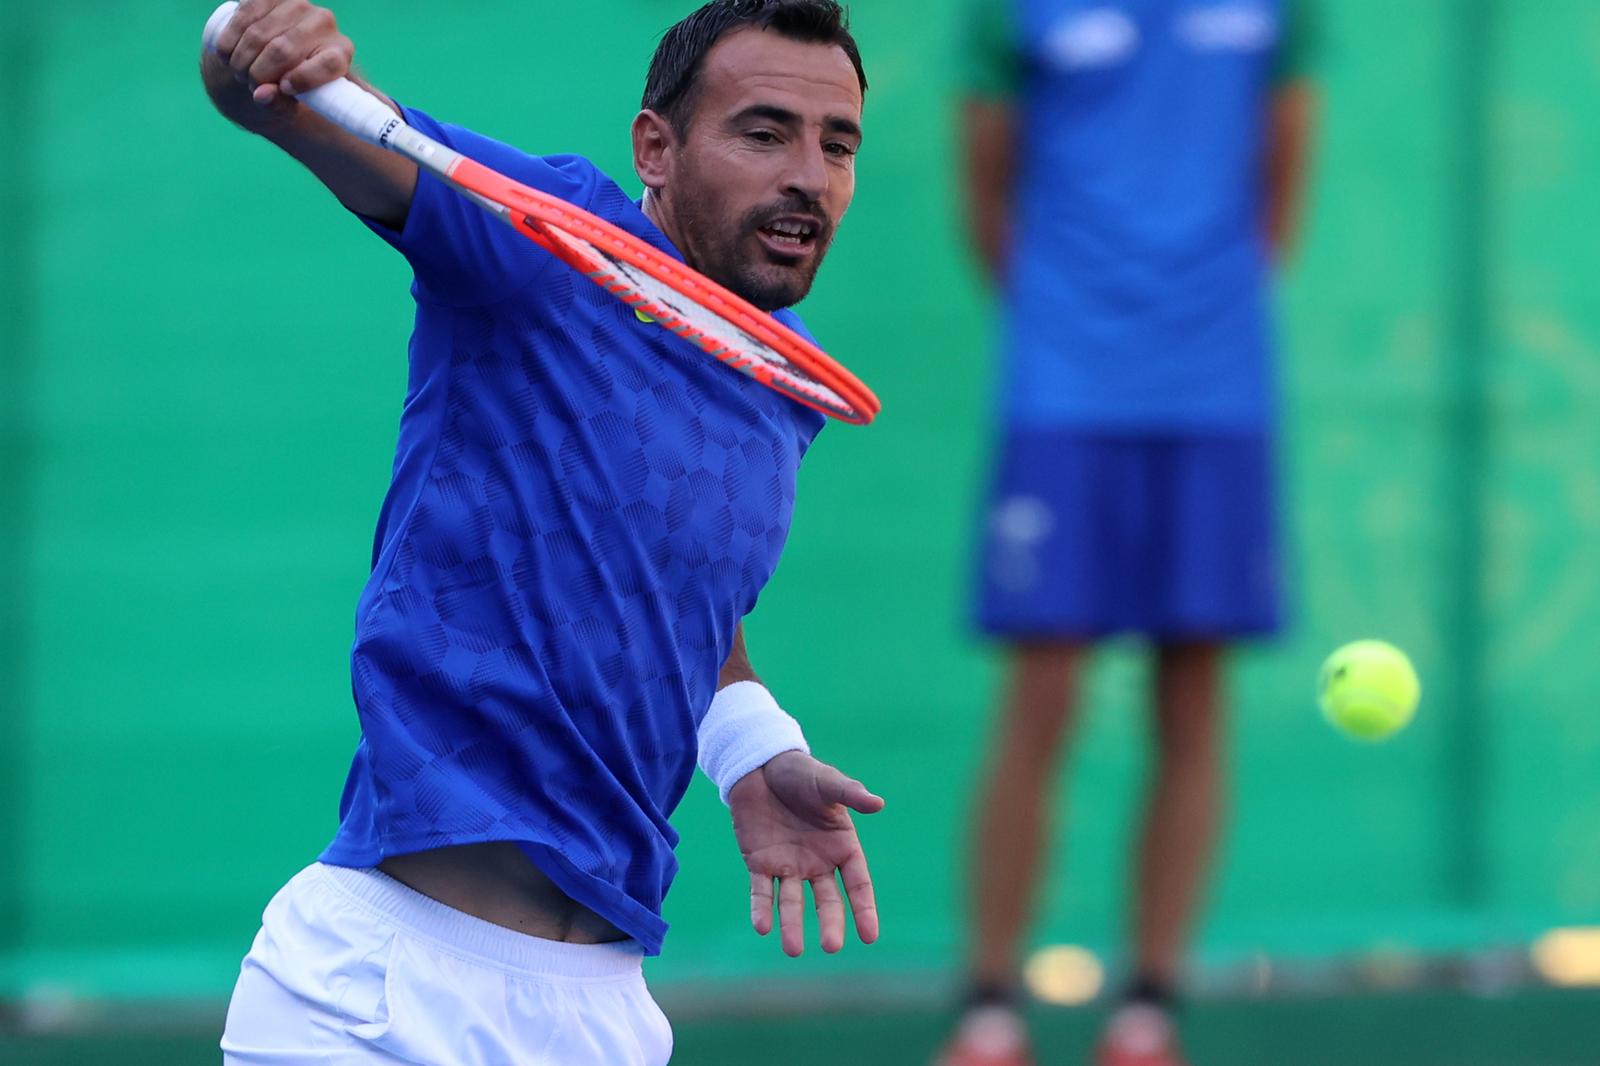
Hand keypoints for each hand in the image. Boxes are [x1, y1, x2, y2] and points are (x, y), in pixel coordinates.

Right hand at [203, 0, 352, 119]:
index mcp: (340, 52)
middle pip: (282, 51)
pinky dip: (229, 42)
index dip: (304, 79)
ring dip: (240, 60)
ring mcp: (297, 5)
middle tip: (250, 85)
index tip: (285, 89)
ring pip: (257, 36)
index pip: (329, 64)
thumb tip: (260, 94)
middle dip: (258, 74)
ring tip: (240, 72)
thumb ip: (279, 104)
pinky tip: (227, 56)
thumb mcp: (291, 102)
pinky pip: (242, 18)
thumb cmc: (290, 85)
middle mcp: (323, 22)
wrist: (276, 57)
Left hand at [729, 750, 883, 956]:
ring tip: (793, 949)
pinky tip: (762, 926)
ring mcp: (788, 866)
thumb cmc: (802, 774)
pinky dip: (762, 908)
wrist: (761, 766)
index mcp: (842, 847)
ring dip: (792, 924)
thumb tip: (879, 804)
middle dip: (830, 923)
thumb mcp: (827, 782)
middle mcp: (818, 863)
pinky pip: (762, 891)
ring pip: (793, 901)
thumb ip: (850, 794)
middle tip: (830, 946)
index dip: (864, 910)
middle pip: (827, 900)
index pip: (858, 884)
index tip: (870, 937)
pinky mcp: (760, 863)